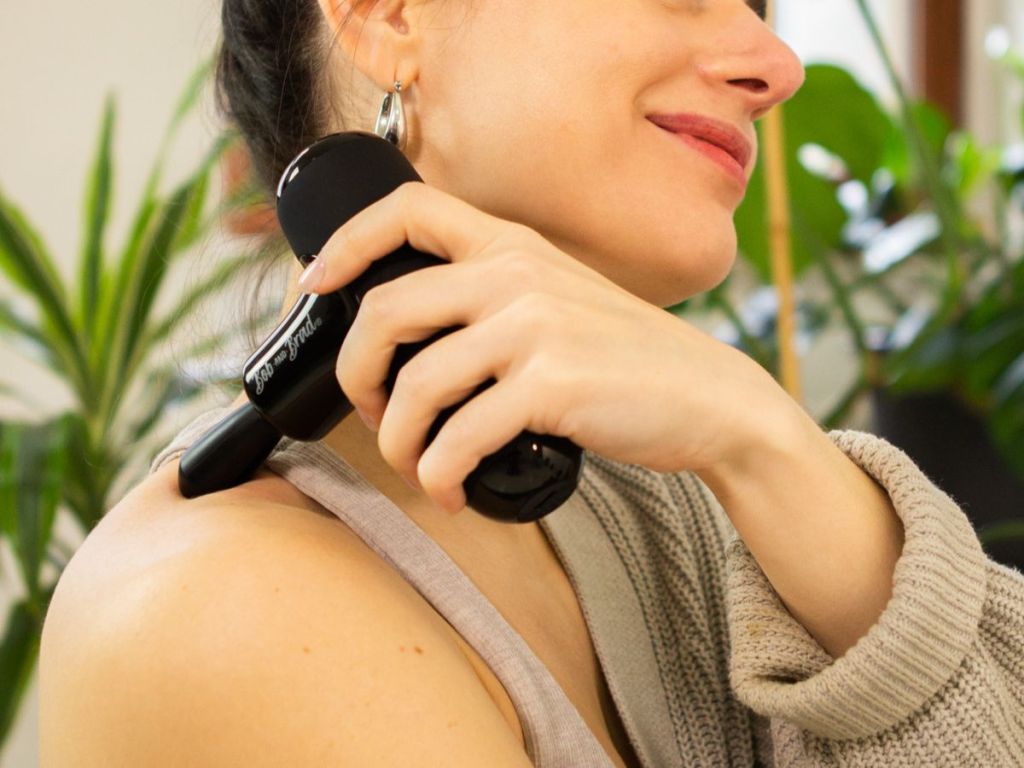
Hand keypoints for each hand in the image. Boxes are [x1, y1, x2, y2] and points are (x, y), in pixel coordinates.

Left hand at [300, 181, 798, 512]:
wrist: (711, 399)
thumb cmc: (627, 362)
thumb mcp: (560, 302)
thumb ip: (496, 301)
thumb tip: (415, 345)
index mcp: (513, 246)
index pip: (408, 208)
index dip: (346, 241)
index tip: (315, 284)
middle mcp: (517, 275)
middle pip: (384, 310)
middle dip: (357, 375)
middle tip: (375, 415)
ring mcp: (534, 327)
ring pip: (414, 385)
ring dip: (399, 442)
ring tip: (419, 468)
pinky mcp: (551, 384)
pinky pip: (458, 438)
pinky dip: (440, 475)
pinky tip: (454, 491)